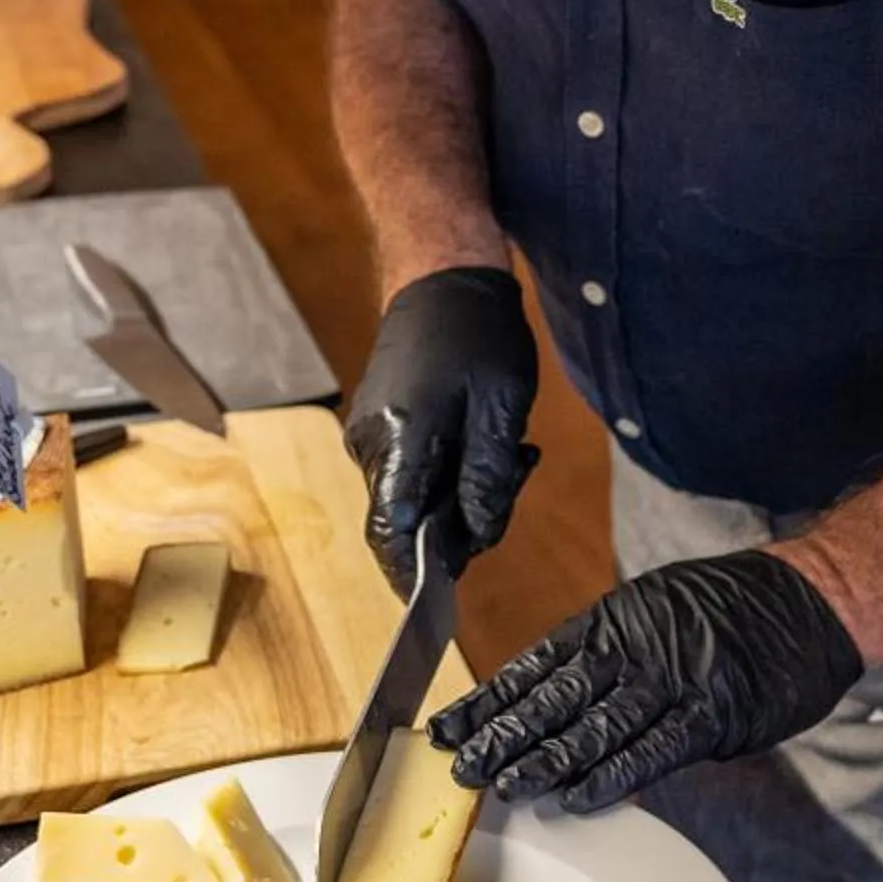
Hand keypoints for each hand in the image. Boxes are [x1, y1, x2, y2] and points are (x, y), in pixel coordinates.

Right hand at [345, 266, 537, 598]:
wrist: (443, 277)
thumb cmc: (477, 334)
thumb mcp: (502, 406)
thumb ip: (487, 477)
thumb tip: (476, 538)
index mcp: (399, 439)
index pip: (391, 534)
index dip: (414, 575)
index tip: (438, 605)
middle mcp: (370, 444)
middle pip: (405, 524)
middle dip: (460, 525)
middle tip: (513, 478)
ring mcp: (369, 436)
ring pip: (412, 500)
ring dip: (461, 495)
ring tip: (509, 452)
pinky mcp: (380, 428)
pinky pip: (412, 474)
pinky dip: (449, 474)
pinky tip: (486, 443)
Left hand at [429, 549, 863, 814]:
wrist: (811, 600)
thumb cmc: (734, 610)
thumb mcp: (659, 615)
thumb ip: (612, 662)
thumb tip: (561, 716)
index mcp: (614, 622)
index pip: (533, 665)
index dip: (488, 700)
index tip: (447, 729)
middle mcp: (633, 648)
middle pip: (551, 697)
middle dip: (500, 735)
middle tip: (457, 768)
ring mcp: (672, 680)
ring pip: (592, 725)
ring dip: (543, 760)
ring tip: (502, 788)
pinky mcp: (711, 713)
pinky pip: (651, 749)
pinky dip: (611, 776)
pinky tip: (574, 797)